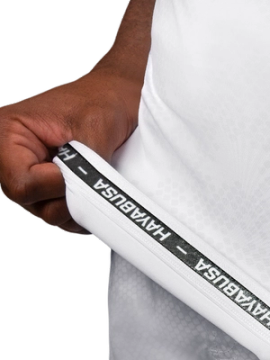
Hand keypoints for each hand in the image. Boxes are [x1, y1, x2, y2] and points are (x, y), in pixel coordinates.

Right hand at [0, 67, 140, 234]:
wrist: (119, 95)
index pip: (21, 183)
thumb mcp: (95, 125)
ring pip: (48, 212)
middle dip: (67, 197)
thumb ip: (87, 163)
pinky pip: (63, 214)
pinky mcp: (52, 189)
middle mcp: (14, 158)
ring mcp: (33, 177)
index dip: (55, 186)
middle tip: (93, 178)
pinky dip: (82, 210)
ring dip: (77, 204)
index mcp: (10, 134)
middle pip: (32, 202)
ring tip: (96, 180)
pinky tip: (96, 192)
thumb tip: (92, 193)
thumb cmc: (103, 99)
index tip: (82, 172)